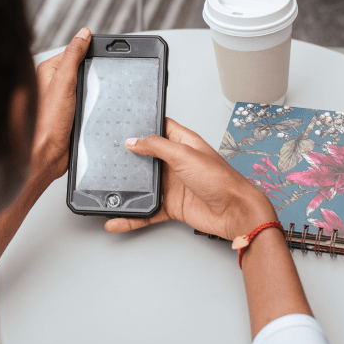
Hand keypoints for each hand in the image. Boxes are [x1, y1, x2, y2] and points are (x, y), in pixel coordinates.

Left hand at [31, 27, 90, 183]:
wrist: (50, 154)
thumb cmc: (49, 123)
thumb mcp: (64, 83)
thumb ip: (73, 56)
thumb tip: (82, 34)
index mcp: (48, 70)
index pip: (74, 51)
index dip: (88, 54)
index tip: (100, 58)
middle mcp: (54, 82)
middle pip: (83, 68)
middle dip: (92, 75)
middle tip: (92, 86)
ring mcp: (63, 97)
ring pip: (88, 85)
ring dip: (94, 91)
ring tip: (89, 101)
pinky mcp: (71, 110)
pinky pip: (89, 100)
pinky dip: (94, 103)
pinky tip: (92, 110)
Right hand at [104, 118, 275, 240]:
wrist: (235, 213)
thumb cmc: (220, 180)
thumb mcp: (184, 154)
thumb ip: (156, 146)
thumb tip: (133, 141)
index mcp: (182, 143)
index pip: (160, 128)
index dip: (144, 125)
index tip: (125, 124)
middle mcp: (176, 162)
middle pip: (147, 157)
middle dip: (130, 158)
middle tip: (108, 155)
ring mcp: (172, 184)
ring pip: (144, 185)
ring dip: (128, 189)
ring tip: (108, 189)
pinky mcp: (171, 205)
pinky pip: (147, 211)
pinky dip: (132, 216)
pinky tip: (118, 219)